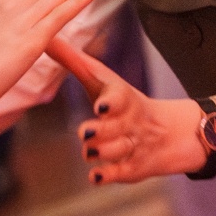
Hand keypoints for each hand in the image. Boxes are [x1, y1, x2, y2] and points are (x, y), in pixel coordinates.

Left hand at [50, 38, 215, 183]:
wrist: (168, 133)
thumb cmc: (121, 102)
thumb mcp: (102, 80)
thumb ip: (74, 62)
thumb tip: (47, 39)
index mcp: (122, 99)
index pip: (120, 98)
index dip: (111, 102)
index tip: (100, 106)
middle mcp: (129, 122)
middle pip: (116, 126)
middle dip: (102, 130)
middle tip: (86, 132)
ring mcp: (132, 145)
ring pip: (117, 150)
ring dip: (101, 151)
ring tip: (89, 151)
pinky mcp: (132, 167)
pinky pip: (120, 174)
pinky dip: (107, 176)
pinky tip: (95, 176)